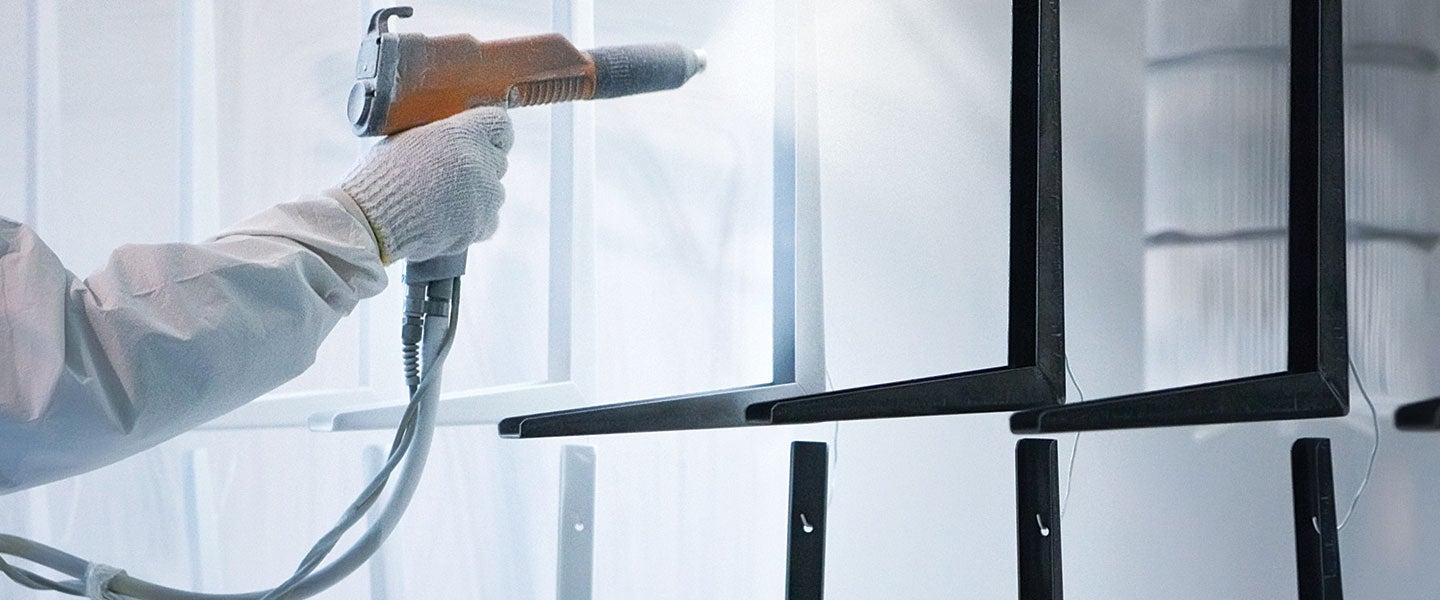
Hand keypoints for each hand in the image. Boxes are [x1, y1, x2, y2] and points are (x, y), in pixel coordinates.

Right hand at [340, 106, 513, 263]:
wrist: (371, 221)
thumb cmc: (380, 177)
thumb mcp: (405, 137)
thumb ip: (440, 134)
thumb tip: (453, 135)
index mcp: (460, 133)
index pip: (500, 124)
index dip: (491, 133)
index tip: (483, 139)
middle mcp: (479, 162)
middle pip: (497, 159)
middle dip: (479, 165)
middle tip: (449, 175)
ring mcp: (484, 196)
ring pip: (494, 192)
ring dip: (476, 195)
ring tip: (440, 201)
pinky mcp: (481, 225)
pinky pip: (488, 221)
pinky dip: (473, 222)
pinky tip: (445, 219)